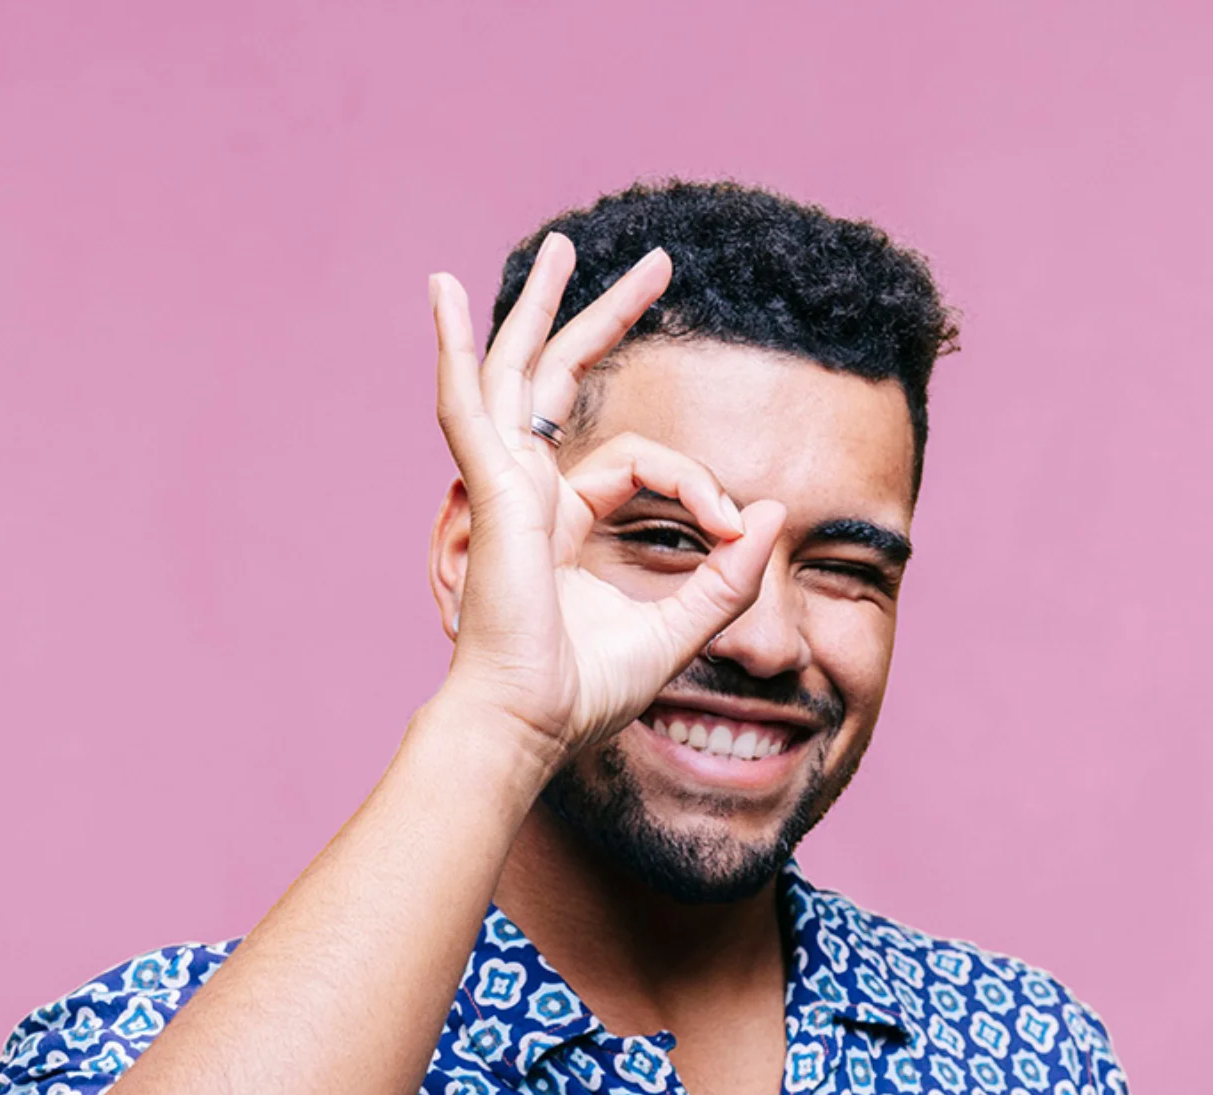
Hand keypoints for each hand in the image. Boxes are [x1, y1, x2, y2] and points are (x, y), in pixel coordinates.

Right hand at [430, 233, 785, 765]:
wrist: (529, 727)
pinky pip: (469, 408)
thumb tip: (769, 510)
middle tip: (659, 266)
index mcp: (562, 526)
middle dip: (607, 321)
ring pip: (517, 376)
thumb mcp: (679, 628)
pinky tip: (443, 295)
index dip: (698, 484)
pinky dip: (453, 350)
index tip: (733, 527)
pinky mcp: (491, 496)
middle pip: (562, 386)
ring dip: (540, 309)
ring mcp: (503, 492)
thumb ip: (728, 574)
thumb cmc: (583, 695)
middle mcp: (527, 498)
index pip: (638, 465)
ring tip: (560, 249)